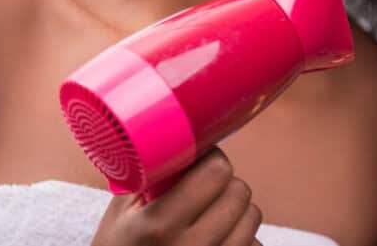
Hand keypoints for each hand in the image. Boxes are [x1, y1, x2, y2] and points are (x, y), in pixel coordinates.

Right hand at [91, 146, 262, 245]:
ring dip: (235, 210)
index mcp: (160, 225)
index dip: (210, 159)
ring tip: (209, 214)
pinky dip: (241, 238)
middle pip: (239, 192)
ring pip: (252, 216)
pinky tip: (217, 239)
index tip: (200, 161)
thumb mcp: (121, 212)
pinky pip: (254, 245)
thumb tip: (189, 141)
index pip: (216, 172)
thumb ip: (152, 176)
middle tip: (203, 189)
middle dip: (223, 184)